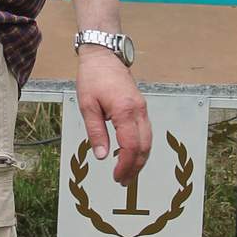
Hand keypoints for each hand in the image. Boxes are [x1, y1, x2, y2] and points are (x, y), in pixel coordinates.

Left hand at [77, 48, 152, 187]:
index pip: (131, 146)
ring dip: (140, 159)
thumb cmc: (93, 78)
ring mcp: (142, 108)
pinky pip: (146, 132)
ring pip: (149, 140)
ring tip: (128, 173)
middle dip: (135, 167)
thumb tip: (102, 156)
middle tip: (123, 181)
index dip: (125, 165)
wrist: (103, 56)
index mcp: (124, 111)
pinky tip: (131, 154)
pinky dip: (141, 147)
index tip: (116, 177)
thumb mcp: (87, 106)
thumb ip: (96, 132)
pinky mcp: (141, 107)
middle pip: (144, 147)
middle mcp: (138, 111)